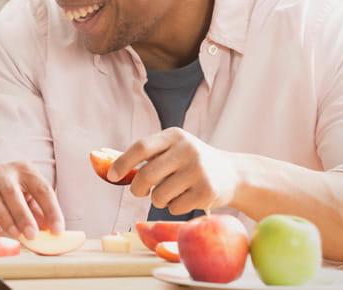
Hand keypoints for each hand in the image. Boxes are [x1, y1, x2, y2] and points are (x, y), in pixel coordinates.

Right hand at [0, 162, 63, 239]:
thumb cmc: (20, 194)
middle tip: (32, 235)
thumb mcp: (34, 198)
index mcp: (26, 170)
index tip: (57, 231)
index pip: (42, 189)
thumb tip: (53, 234)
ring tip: (15, 234)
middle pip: (12, 191)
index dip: (51, 211)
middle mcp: (3, 172)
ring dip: (3, 217)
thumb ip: (43, 214)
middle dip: (22, 215)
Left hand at [108, 127, 240, 214]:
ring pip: (159, 195)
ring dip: (159, 199)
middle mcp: (187, 150)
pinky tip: (187, 198)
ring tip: (171, 192)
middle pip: (147, 175)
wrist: (233, 174)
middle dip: (137, 188)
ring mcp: (199, 170)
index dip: (123, 162)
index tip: (112, 176)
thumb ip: (147, 156)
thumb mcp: (173, 149)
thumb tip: (110, 168)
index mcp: (174, 136)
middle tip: (139, 192)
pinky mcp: (207, 191)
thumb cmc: (191, 162)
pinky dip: (174, 207)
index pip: (141, 147)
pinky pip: (174, 207)